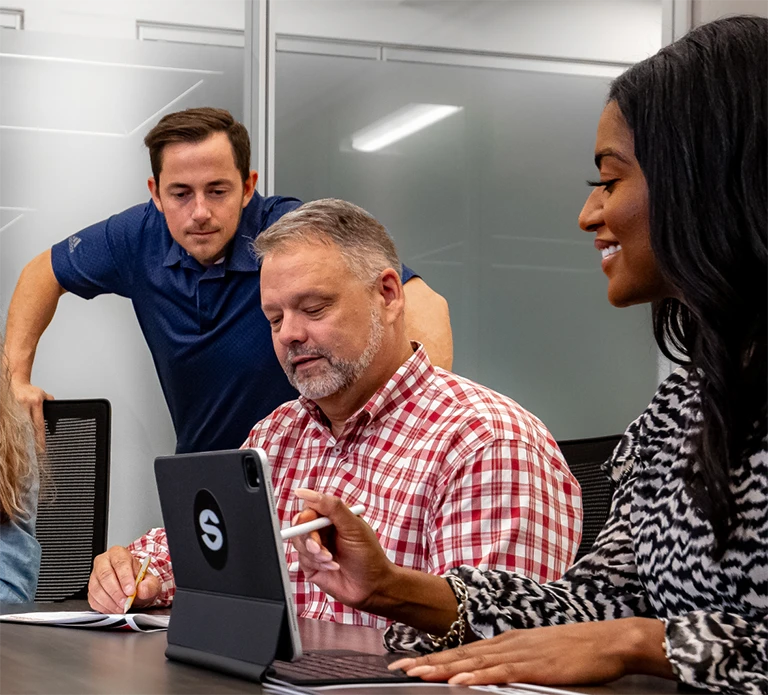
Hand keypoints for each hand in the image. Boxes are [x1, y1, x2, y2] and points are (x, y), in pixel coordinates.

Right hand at [11, 379, 52, 446]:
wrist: (15, 382)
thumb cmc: (30, 391)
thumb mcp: (44, 395)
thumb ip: (51, 404)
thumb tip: (56, 416)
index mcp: (35, 402)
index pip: (39, 424)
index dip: (41, 437)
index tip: (42, 448)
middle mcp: (24, 405)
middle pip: (28, 428)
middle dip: (31, 442)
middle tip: (34, 453)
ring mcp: (15, 408)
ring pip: (19, 428)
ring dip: (22, 440)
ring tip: (25, 451)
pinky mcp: (8, 410)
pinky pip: (13, 425)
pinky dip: (15, 433)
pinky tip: (17, 441)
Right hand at [88, 546, 160, 613]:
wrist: (133, 588)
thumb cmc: (140, 581)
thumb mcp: (151, 582)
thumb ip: (149, 585)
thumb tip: (142, 589)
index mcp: (119, 554)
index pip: (120, 563)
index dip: (125, 578)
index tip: (131, 591)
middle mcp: (104, 562)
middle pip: (105, 575)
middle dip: (116, 592)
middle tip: (125, 603)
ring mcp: (94, 576)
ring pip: (97, 589)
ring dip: (110, 602)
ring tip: (121, 608)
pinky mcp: (90, 590)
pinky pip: (93, 600)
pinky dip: (104, 607)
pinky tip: (114, 609)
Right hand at [290, 489, 395, 612]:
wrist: (372, 587)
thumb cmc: (369, 556)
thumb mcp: (354, 526)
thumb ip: (332, 507)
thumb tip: (307, 493)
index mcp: (333, 517)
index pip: (310, 508)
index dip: (306, 515)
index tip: (305, 521)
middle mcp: (323, 531)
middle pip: (301, 526)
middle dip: (310, 538)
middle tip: (320, 548)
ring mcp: (317, 548)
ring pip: (299, 543)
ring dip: (315, 553)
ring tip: (331, 559)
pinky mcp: (312, 565)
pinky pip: (302, 560)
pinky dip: (317, 564)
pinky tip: (333, 566)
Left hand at [388, 618, 672, 685]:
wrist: (608, 639)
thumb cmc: (577, 650)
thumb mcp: (538, 653)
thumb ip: (514, 660)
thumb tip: (492, 671)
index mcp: (506, 640)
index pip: (463, 650)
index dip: (435, 657)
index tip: (409, 663)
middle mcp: (507, 643)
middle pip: (460, 654)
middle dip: (428, 662)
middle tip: (398, 668)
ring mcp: (520, 653)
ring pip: (473, 662)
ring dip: (443, 669)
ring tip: (418, 673)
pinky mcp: (535, 666)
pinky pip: (501, 672)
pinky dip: (477, 677)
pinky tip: (459, 681)